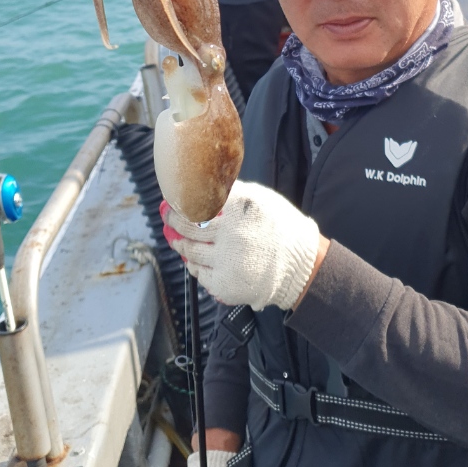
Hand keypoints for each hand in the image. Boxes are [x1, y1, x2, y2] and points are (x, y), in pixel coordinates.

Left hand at [161, 180, 321, 310]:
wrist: (300, 266)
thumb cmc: (281, 229)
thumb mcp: (262, 199)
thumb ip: (235, 191)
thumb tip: (208, 183)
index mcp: (239, 209)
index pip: (199, 201)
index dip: (181, 200)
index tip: (172, 198)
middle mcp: (231, 234)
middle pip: (189, 226)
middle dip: (173, 219)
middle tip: (167, 215)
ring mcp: (227, 261)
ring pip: (190, 251)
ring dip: (180, 243)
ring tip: (177, 238)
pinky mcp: (225, 284)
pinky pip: (200, 274)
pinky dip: (195, 265)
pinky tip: (195, 260)